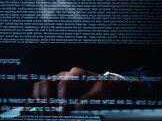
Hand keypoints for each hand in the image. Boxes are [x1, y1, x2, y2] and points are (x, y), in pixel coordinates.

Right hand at [31, 67, 146, 111]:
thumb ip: (89, 98)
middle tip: (51, 111)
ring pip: (41, 85)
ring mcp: (59, 80)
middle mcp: (66, 75)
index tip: (62, 112)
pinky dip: (36, 99)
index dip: (61, 99)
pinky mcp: (55, 87)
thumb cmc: (102, 88)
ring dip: (39, 98)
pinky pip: (41, 90)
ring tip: (44, 111)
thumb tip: (76, 106)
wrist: (104, 85)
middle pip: (47, 82)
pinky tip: (32, 108)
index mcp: (78, 75)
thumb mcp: (101, 93)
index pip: (64, 84)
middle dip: (46, 98)